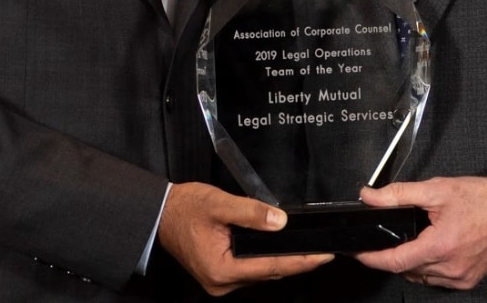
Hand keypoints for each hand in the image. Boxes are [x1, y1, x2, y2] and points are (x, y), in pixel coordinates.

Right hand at [158, 183, 332, 295]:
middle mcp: (222, 282)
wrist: (162, 213)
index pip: (271, 266)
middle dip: (296, 262)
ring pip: (260, 272)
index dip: (301, 261)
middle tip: (322, 251)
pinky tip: (277, 249)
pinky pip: (250, 269)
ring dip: (281, 261)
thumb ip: (251, 212)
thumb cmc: (185, 208)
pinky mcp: (220, 274)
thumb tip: (279, 221)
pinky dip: (265, 260)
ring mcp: (221, 281)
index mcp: (222, 269)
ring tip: (306, 250)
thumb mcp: (219, 203)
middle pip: (269, 273)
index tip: (324, 256)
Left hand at [355, 176, 486, 289]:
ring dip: (413, 260)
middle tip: (395, 231)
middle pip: (408, 268)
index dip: (373, 258)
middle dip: (395, 252)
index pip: (396, 261)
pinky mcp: (468, 281)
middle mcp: (451, 268)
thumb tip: (371, 196)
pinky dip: (429, 266)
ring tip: (418, 235)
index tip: (359, 253)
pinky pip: (438, 278)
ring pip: (422, 276)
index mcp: (441, 247)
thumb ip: (399, 194)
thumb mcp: (436, 189)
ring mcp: (460, 278)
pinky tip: (432, 247)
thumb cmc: (481, 199)